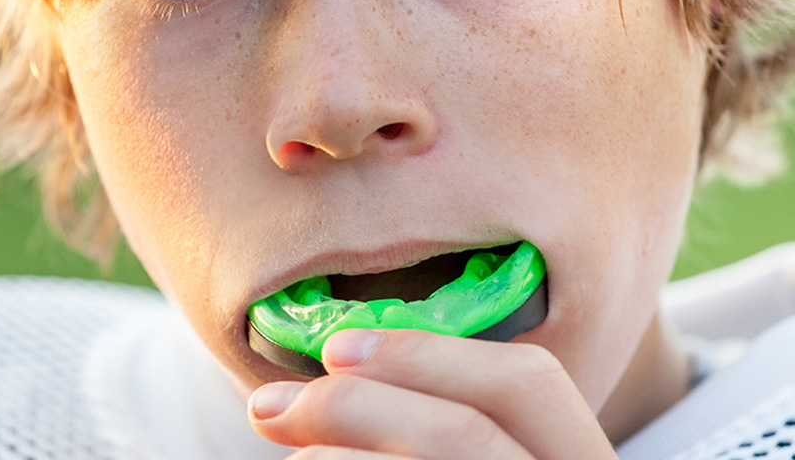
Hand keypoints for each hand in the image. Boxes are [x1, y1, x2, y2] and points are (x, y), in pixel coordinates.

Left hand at [247, 329, 618, 458]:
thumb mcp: (488, 454)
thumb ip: (443, 425)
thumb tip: (338, 375)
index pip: (527, 383)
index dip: (425, 353)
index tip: (335, 349)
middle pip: (462, 429)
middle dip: (353, 404)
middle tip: (270, 406)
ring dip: (332, 459)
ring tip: (297, 459)